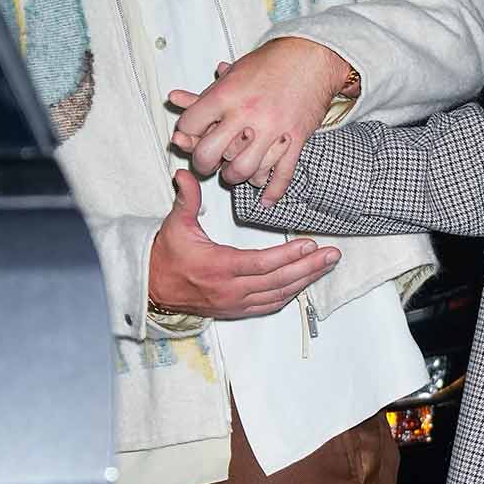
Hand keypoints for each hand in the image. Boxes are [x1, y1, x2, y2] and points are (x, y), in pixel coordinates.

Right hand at [148, 170, 339, 318]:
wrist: (152, 287)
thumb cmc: (166, 255)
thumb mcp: (175, 224)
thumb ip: (186, 198)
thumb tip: (185, 174)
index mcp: (218, 267)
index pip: (261, 263)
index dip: (288, 255)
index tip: (310, 243)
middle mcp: (229, 289)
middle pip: (278, 281)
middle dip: (309, 267)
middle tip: (332, 254)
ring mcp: (234, 303)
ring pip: (278, 295)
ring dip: (305, 281)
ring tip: (326, 265)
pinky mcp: (235, 310)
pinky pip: (269, 305)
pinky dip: (290, 295)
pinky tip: (305, 283)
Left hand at [168, 38, 351, 202]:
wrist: (311, 57)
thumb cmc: (272, 63)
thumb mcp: (234, 73)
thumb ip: (207, 94)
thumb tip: (176, 100)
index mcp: (228, 95)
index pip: (191, 124)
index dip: (185, 132)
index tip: (188, 135)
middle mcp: (248, 114)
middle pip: (211, 154)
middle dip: (204, 164)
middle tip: (206, 163)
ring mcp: (273, 129)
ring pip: (244, 170)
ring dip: (235, 177)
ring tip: (234, 172)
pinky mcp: (295, 139)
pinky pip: (281, 175)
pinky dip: (272, 192)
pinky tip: (264, 199)